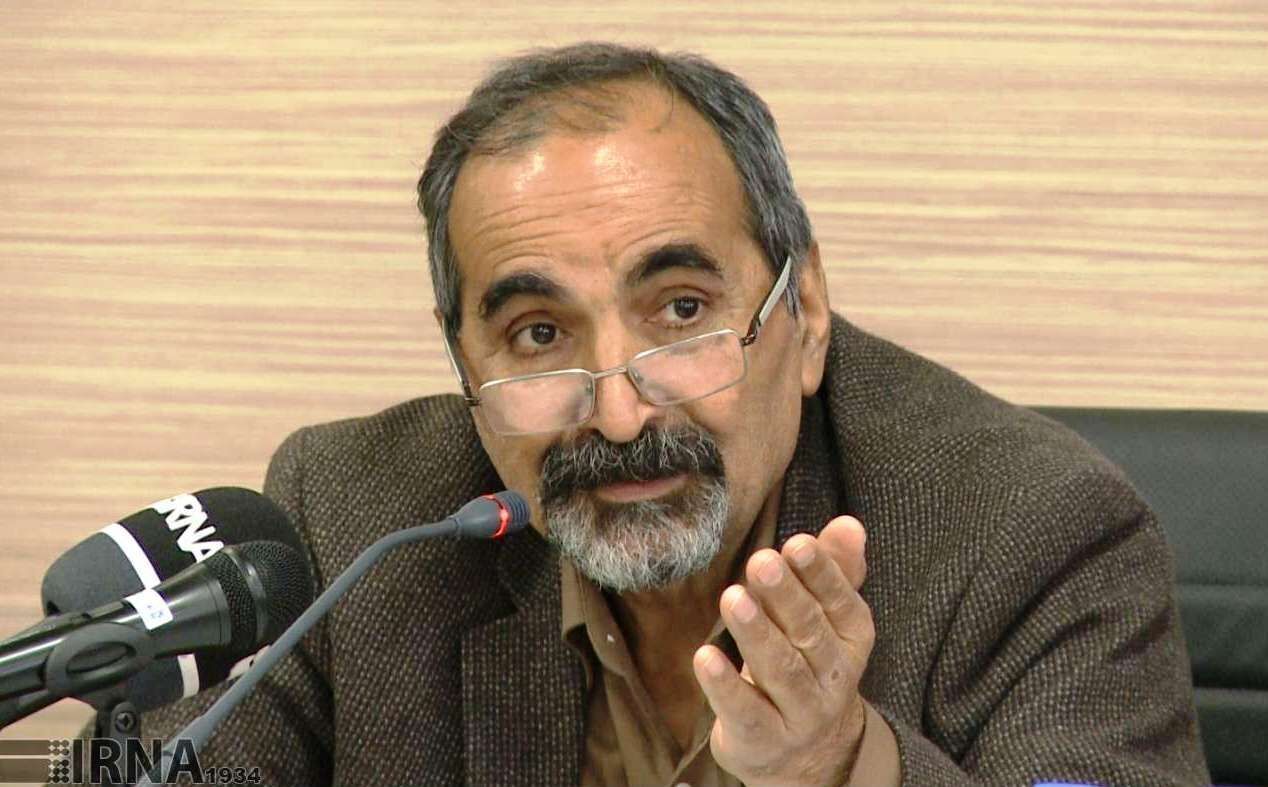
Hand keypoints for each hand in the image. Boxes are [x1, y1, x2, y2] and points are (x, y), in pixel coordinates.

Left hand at [692, 515, 874, 786]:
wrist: (810, 755)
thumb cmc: (809, 664)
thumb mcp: (826, 620)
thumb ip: (835, 569)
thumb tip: (849, 524)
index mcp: (852, 640)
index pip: (841, 603)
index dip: (821, 574)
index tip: (796, 543)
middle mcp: (833, 678)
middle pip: (809, 633)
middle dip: (785, 596)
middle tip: (761, 561)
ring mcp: (800, 714)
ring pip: (780, 670)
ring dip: (756, 633)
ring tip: (732, 598)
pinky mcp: (762, 739)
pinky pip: (745, 711)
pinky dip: (725, 686)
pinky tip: (704, 656)